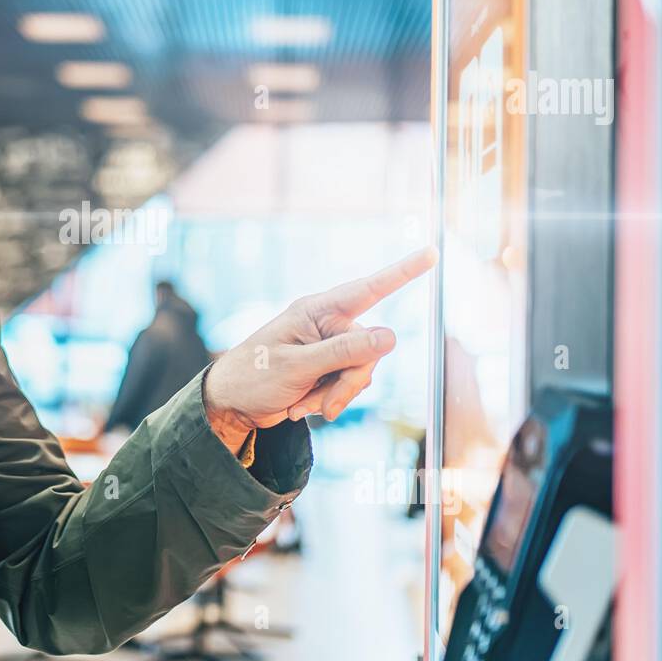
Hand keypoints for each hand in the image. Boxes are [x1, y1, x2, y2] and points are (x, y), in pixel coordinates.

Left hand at [202, 247, 436, 445]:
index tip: (431, 253)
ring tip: (303, 405)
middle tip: (325, 404)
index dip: (402, 272)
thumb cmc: (253, 376)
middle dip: (351, 382)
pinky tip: (301, 407)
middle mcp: (327, 324)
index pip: (368, 289)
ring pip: (362, 371)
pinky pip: (349, 385)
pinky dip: (330, 400)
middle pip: (370, 349)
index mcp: (316, 311)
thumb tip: (391, 336)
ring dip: (337, 395)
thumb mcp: (296, 366)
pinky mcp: (327, 370)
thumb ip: (343, 352)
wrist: (231, 405)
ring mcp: (328, 348)